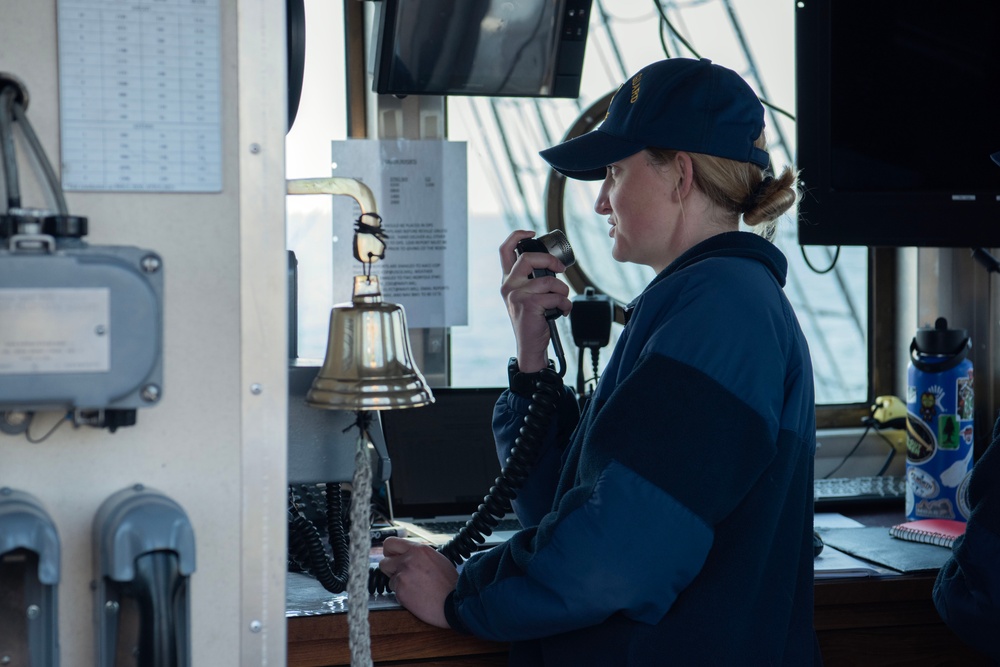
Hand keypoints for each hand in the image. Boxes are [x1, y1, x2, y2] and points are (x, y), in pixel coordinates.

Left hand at [378, 537, 458, 627]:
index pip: (390, 543)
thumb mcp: (437, 559)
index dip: (389, 552)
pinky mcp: (400, 590)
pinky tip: (415, 596)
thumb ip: (419, 555)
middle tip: (400, 574)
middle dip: (390, 569)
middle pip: (384, 562)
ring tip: (414, 588)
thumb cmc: (450, 583)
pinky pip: (394, 592)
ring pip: (389, 579)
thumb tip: (408, 556)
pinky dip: (402, 595)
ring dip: (398, 584)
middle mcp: (408, 559)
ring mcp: (403, 575)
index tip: (391, 557)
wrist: (454, 601)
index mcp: (418, 549)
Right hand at [500, 230, 571, 371]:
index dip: (517, 236)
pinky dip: (565, 304)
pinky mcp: (528, 304)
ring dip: (562, 291)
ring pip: (548, 281)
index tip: (532, 232)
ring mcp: (516, 294)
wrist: (530, 346)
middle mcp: (508, 285)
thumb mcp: (528, 297)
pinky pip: (555, 296)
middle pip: (529, 258)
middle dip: (550, 260)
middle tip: (561, 270)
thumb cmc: (533, 321)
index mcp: (508, 281)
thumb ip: (534, 280)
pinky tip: (562, 312)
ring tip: (562, 302)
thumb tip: (554, 265)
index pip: (504, 250)